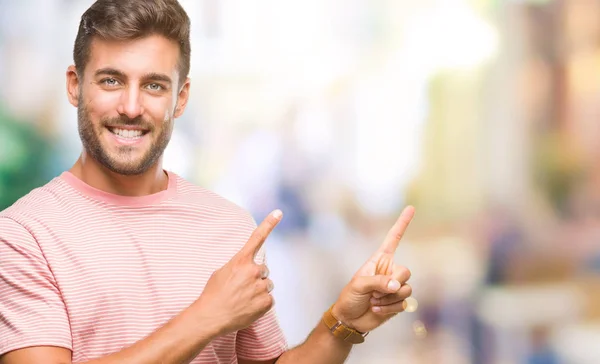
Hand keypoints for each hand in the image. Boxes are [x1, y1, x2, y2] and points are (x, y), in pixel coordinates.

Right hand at [192, 210, 281, 335]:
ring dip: (259, 291)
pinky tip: (248, 307)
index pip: (257, 238)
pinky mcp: (266, 302)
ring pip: (267, 285)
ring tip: (243, 299)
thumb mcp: (222, 272)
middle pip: (264, 271)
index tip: (279, 212)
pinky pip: (269, 299)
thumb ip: (239, 266)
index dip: (269, 224)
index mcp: (241, 261)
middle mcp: (253, 271)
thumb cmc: (213, 294)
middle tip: (241, 289)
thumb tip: (247, 269)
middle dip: (256, 278)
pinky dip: (261, 304)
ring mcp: (261, 287)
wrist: (211, 316)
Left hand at [331, 206, 414, 333]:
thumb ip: (379, 282)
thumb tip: (397, 286)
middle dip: (393, 283)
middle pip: (405, 272)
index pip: (393, 239)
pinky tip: (377, 309)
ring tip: (373, 300)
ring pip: (406, 289)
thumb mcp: (359, 285)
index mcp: (379, 260)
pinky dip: (389, 308)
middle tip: (376, 291)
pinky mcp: (398, 302)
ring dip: (388, 299)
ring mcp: (395, 287)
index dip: (402, 223)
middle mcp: (389, 271)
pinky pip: (404, 304)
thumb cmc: (350, 297)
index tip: (411, 208)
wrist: (350, 319)